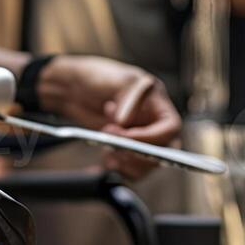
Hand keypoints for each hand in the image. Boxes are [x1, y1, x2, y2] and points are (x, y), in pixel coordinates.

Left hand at [38, 56, 180, 179]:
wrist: (74, 87)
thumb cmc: (99, 76)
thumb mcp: (117, 80)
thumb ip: (127, 98)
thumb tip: (125, 121)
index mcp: (158, 103)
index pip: (170, 127)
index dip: (153, 137)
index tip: (127, 137)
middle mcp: (152, 122)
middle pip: (162, 150)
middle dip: (139, 153)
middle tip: (116, 147)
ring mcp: (139, 137)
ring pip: (147, 163)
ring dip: (127, 163)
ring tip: (108, 152)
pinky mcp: (125, 149)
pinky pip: (130, 168)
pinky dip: (118, 168)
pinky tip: (104, 159)